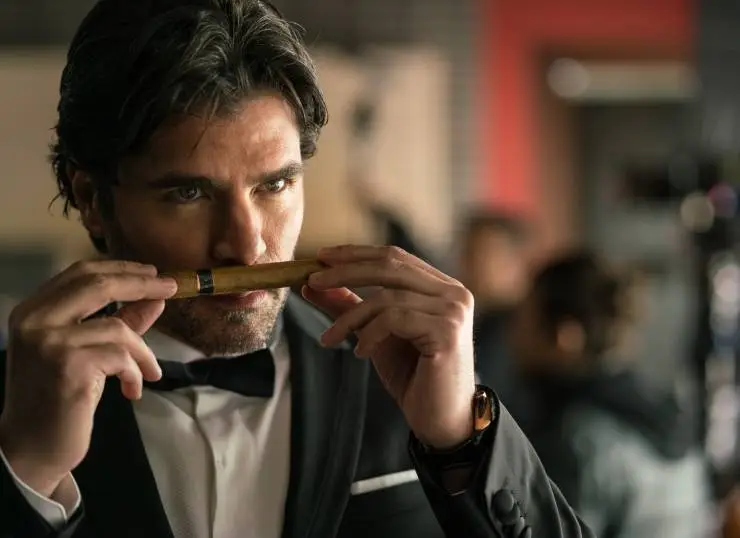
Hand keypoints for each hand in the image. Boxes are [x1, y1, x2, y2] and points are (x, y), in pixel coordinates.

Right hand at [0, 260, 176, 496]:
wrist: (32, 449)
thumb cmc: (59, 399)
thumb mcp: (89, 353)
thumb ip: (121, 322)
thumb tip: (156, 299)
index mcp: (33, 311)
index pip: (81, 273)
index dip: (121, 269)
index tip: (153, 273)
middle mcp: (34, 320)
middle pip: (97, 284)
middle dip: (141, 284)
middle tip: (171, 288)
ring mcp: (49, 342)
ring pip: (117, 327)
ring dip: (143, 352)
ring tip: (149, 372)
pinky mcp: (68, 367)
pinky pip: (121, 357)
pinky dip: (136, 372)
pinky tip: (133, 390)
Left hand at [303, 245, 475, 448]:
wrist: (441, 419)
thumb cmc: (413, 376)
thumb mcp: (375, 334)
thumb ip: (350, 306)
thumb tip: (312, 285)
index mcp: (441, 287)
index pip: (394, 256)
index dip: (356, 253)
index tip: (320, 258)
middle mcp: (453, 292)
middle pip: (390, 266)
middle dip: (346, 271)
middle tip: (312, 281)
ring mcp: (453, 310)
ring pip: (387, 296)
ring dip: (350, 317)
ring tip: (329, 338)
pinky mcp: (447, 331)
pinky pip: (394, 319)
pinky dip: (369, 334)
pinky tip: (360, 353)